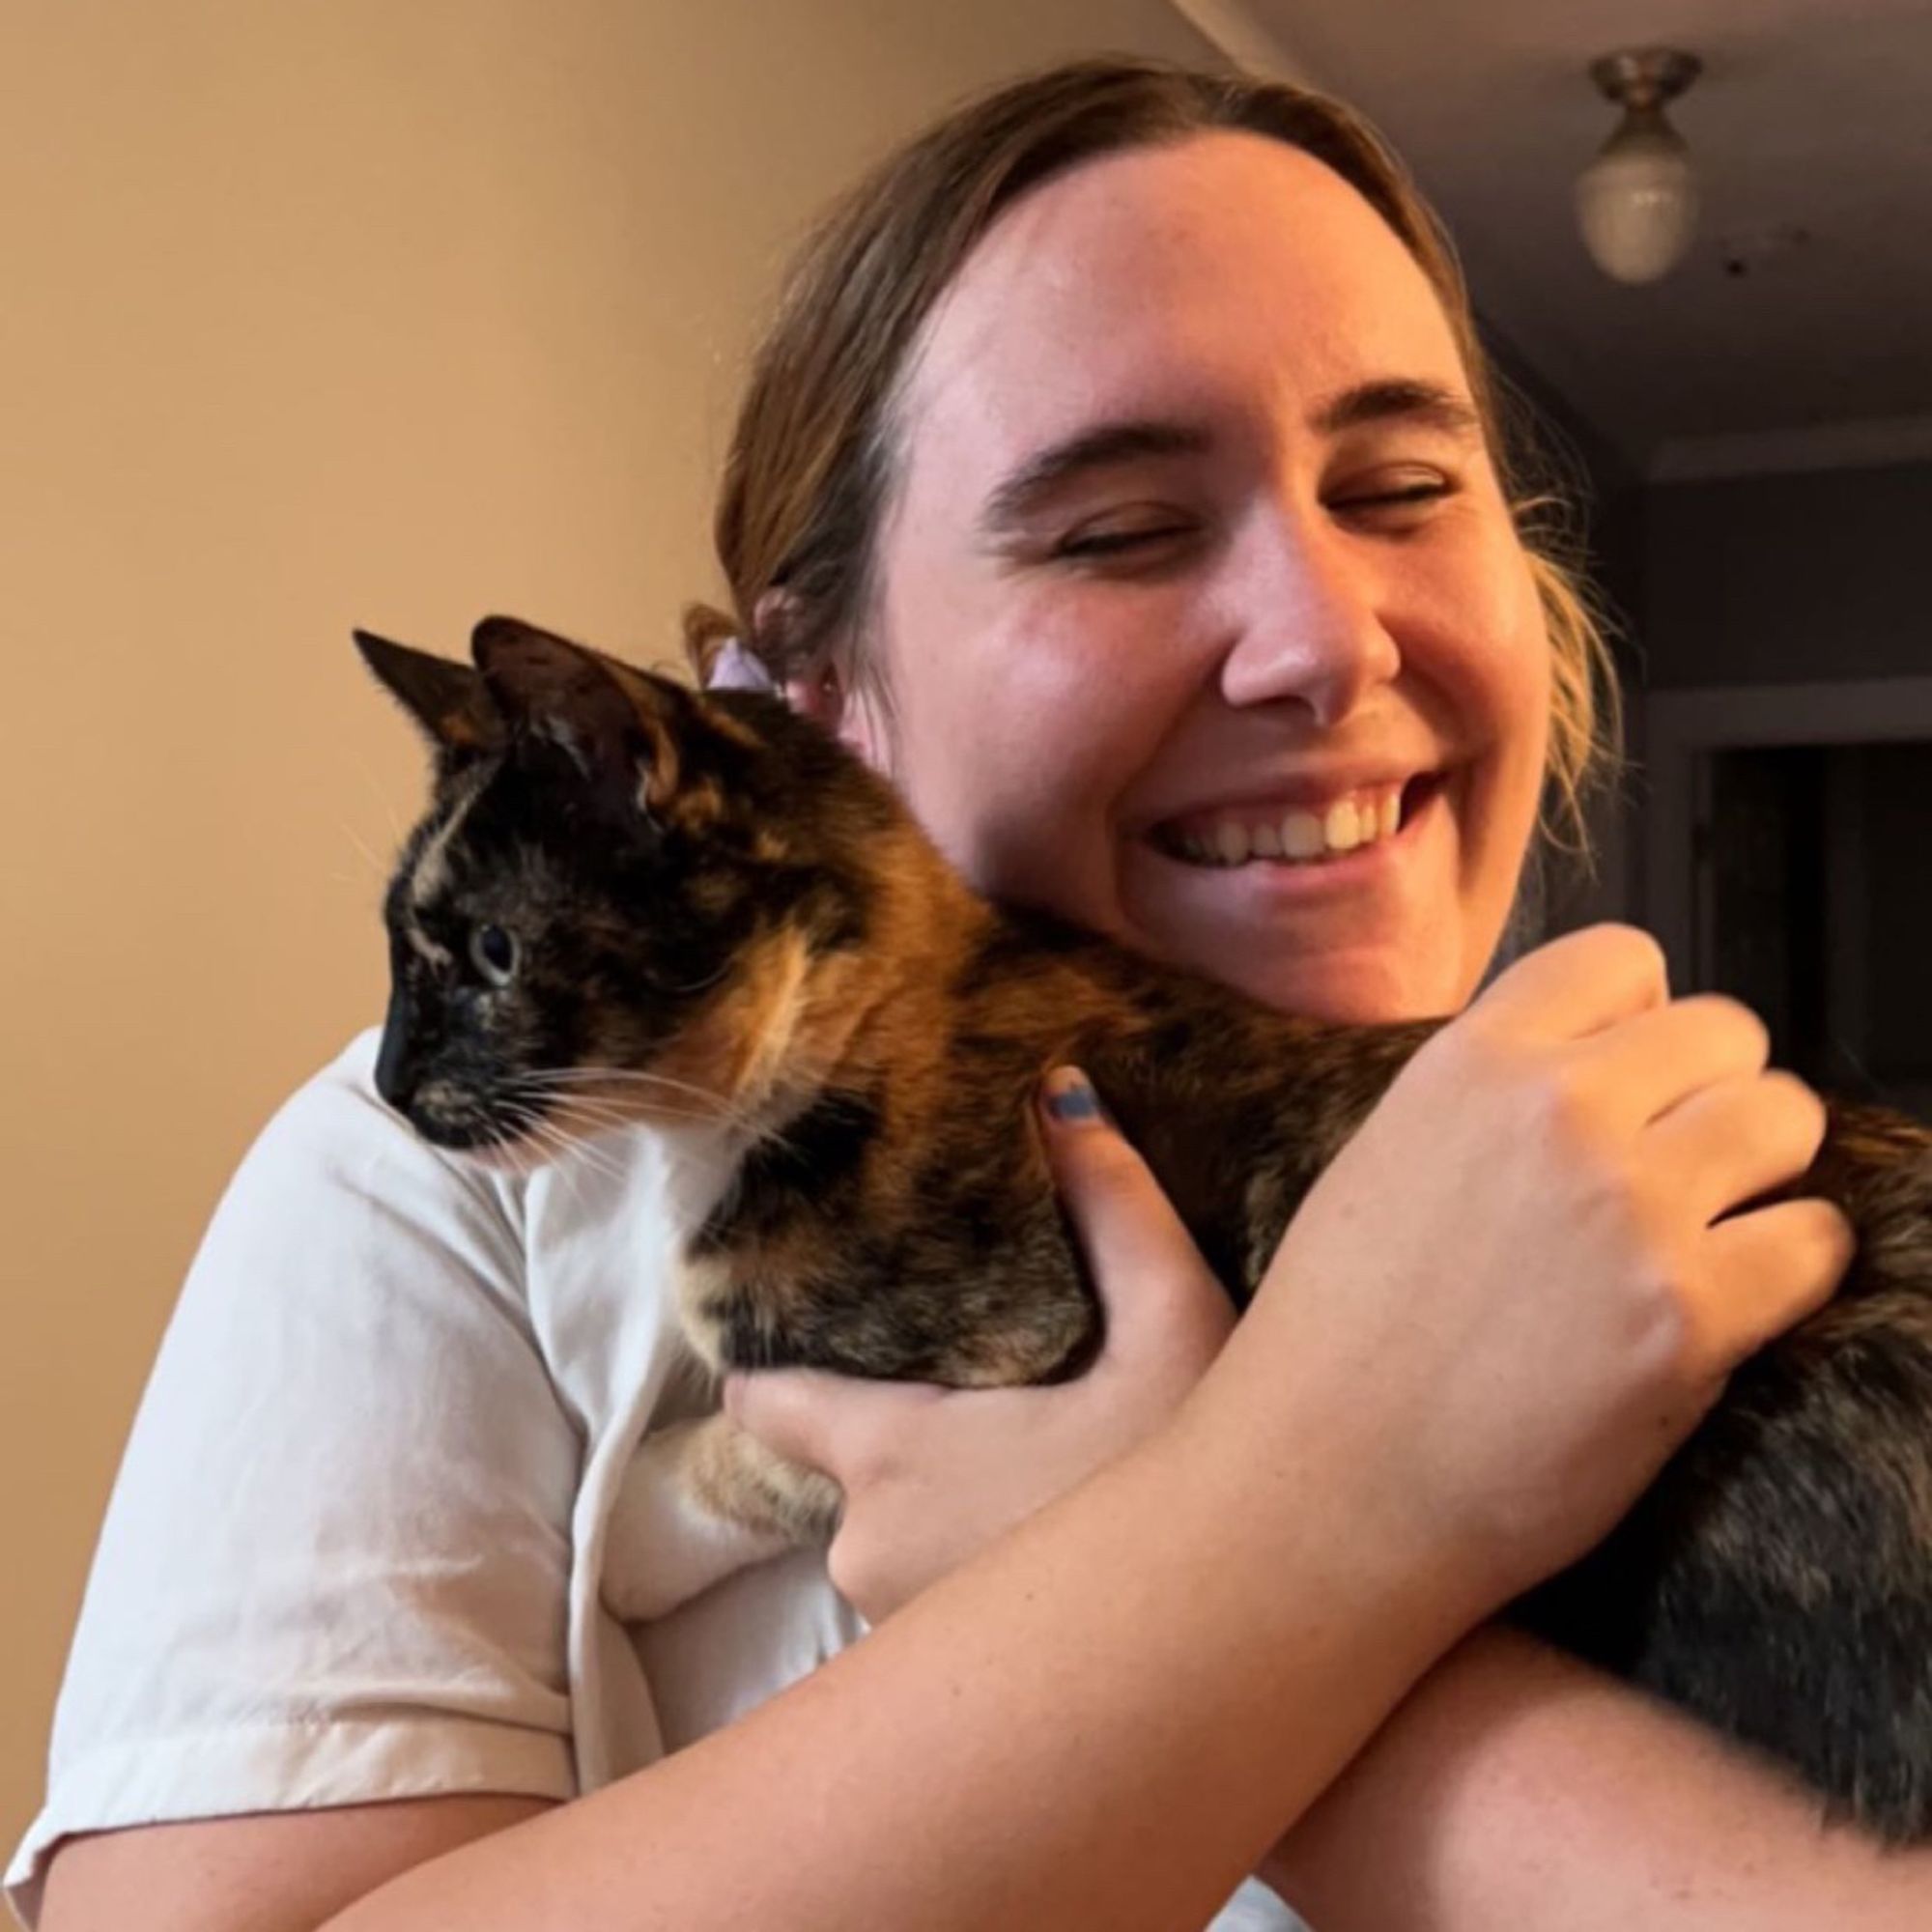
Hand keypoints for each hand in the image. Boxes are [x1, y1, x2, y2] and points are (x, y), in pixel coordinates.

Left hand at [725, 1072, 1234, 1621]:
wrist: (1256, 1644)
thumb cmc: (1199, 1480)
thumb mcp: (1175, 1320)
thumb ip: (1112, 1203)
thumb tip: (1059, 1091)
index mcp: (893, 1459)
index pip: (773, 1405)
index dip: (776, 1367)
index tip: (792, 1328)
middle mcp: (870, 1556)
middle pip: (852, 1466)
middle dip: (905, 1434)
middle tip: (989, 1391)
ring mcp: (903, 1637)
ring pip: (900, 1538)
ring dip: (948, 1506)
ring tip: (1036, 1468)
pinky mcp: (948, 1688)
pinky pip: (936, 1598)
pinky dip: (976, 1566)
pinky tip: (1052, 1540)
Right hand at [1208, 923, 1854, 1613]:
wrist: (1327, 1484)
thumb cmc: (1338, 1339)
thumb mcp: (1382, 1158)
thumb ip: (1489, 1098)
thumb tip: (1606, 1067)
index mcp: (1468, 1062)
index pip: (1623, 957)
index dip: (1641, 1018)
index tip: (1633, 1076)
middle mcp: (1555, 1113)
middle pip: (1725, 1032)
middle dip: (1713, 1094)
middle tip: (1677, 1168)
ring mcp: (1627, 1210)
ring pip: (1787, 1119)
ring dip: (1761, 1171)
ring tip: (1707, 1228)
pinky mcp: (1686, 1317)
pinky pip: (1812, 1240)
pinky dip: (1785, 1267)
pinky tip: (1722, 1299)